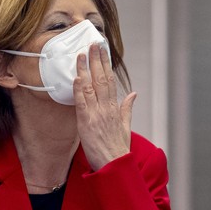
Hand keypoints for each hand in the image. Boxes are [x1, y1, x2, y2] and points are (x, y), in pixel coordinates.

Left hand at [73, 43, 136, 170]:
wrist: (114, 165)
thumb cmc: (118, 148)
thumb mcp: (125, 126)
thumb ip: (127, 109)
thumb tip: (133, 94)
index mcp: (114, 108)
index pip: (110, 81)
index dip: (106, 64)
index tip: (102, 51)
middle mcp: (106, 108)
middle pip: (102, 79)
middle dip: (97, 60)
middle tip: (93, 44)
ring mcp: (96, 114)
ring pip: (91, 87)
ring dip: (85, 69)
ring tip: (81, 54)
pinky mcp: (86, 123)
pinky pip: (82, 103)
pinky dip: (79, 89)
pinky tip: (76, 77)